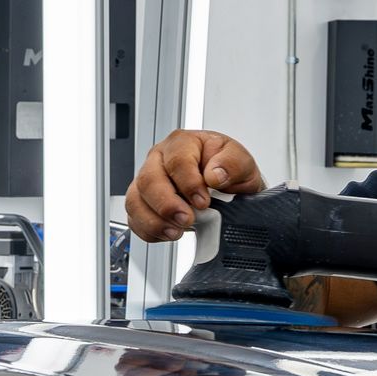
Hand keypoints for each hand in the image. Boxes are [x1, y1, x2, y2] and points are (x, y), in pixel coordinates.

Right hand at [124, 130, 264, 242]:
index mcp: (183, 143)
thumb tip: (215, 175)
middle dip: (167, 205)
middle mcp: (160, 159)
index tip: (203, 201)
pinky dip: (149, 230)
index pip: (177, 161)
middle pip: (149, 180)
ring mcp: (148, 180)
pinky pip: (134, 218)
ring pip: (136, 200)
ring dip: (155, 221)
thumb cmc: (229, 170)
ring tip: (177, 231)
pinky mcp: (143, 202)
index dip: (189, 184)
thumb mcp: (242, 163)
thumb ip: (232, 164)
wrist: (227, 189)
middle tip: (187, 219)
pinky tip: (169, 232)